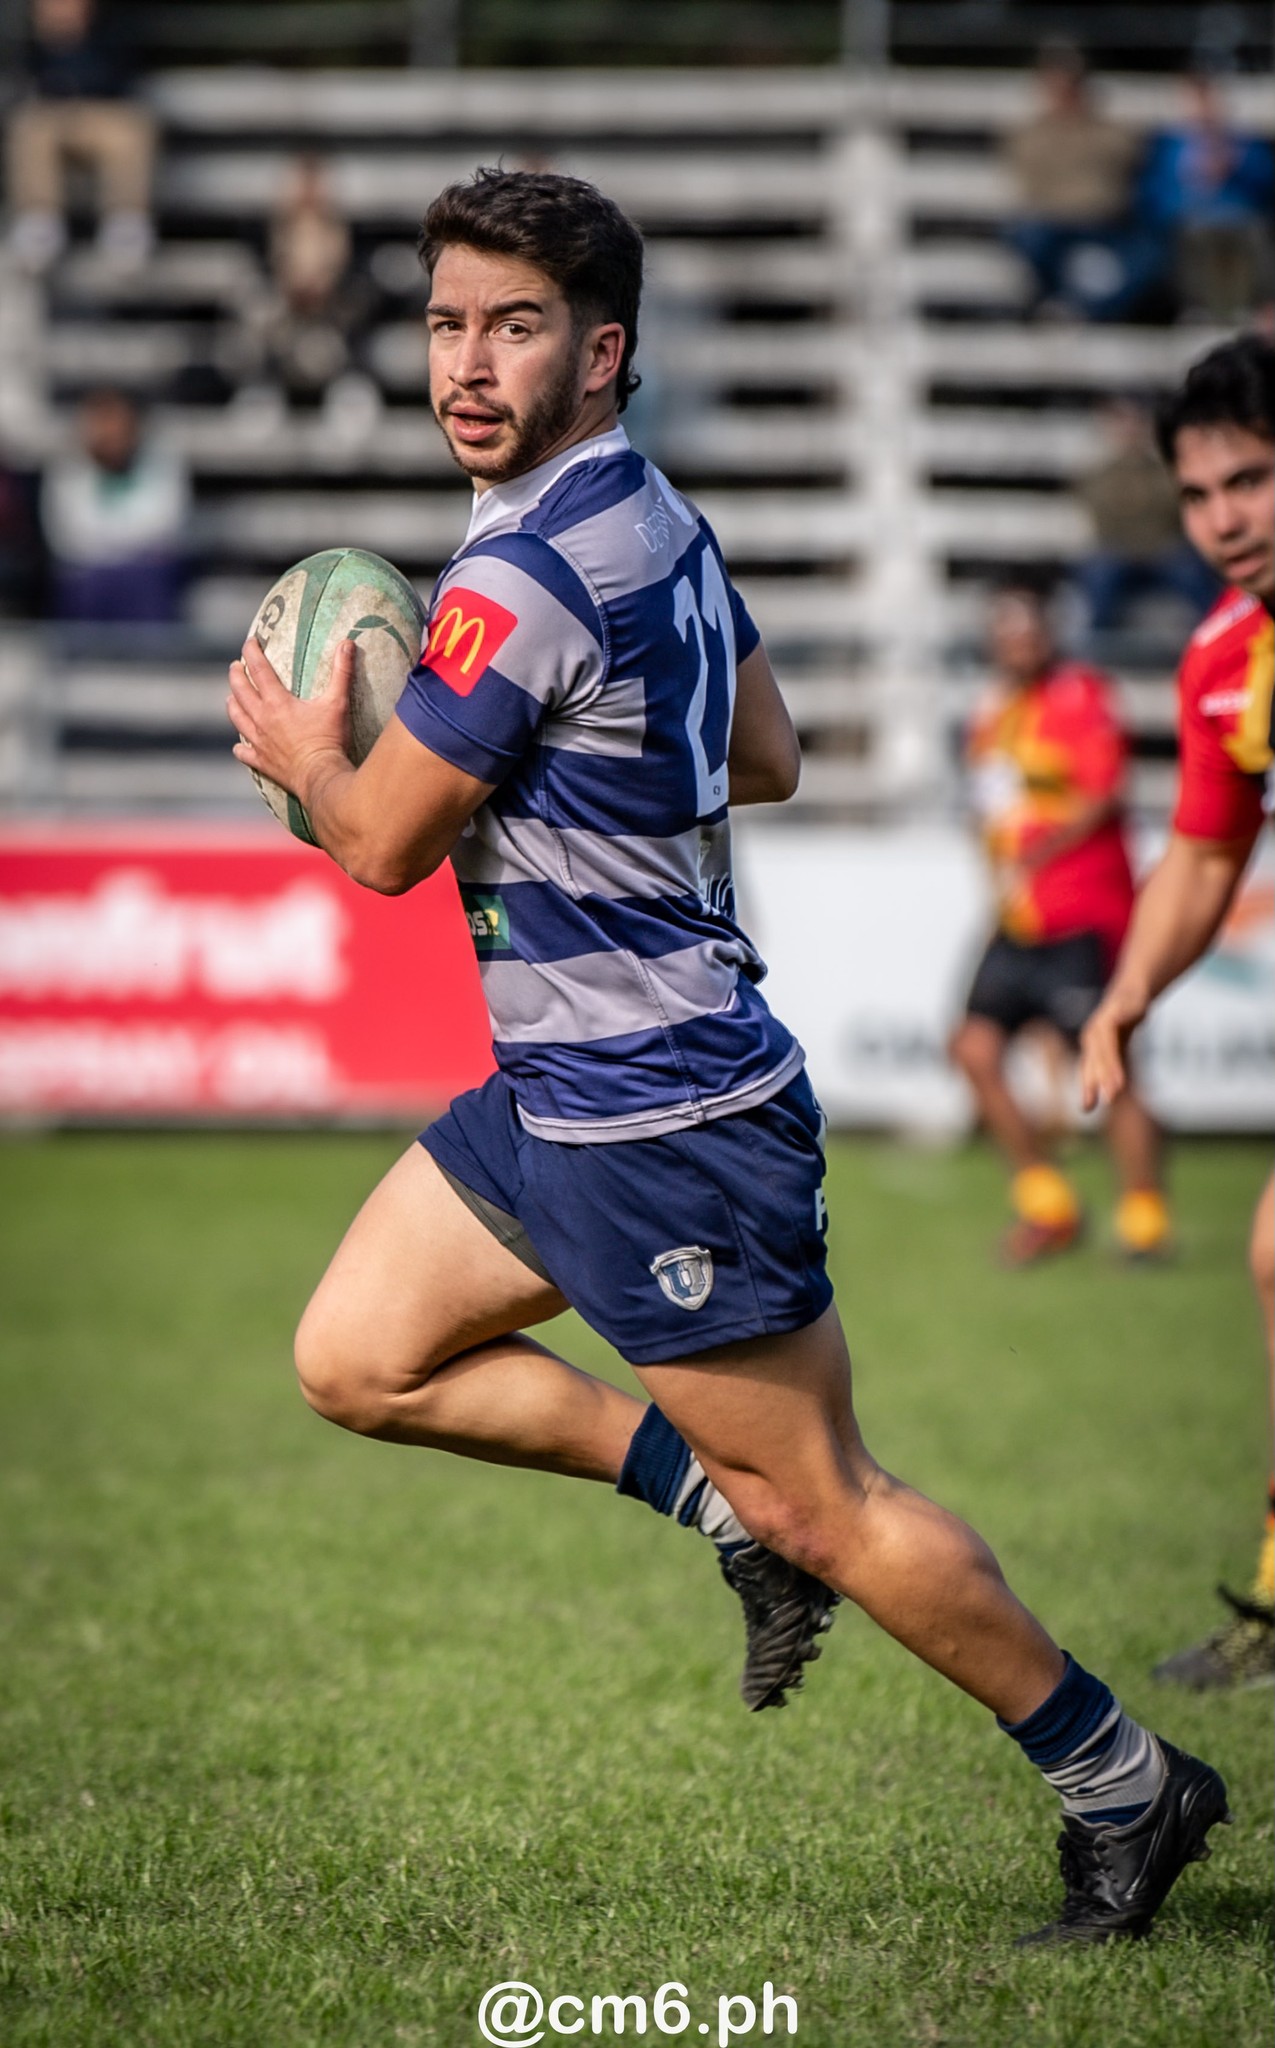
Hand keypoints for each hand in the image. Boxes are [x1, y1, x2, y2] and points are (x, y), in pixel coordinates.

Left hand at [227, 636, 354, 803]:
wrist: (320, 776)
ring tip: (232, 697)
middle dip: (236, 675)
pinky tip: (240, 745)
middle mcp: (262, 719)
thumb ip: (341, 672)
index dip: (252, 653)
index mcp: (277, 702)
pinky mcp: (261, 761)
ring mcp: (259, 742)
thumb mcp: (337, 703)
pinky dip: (240, 747)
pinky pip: (244, 753)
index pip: (259, 670)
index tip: (250, 642)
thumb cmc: (329, 740)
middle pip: (240, 691)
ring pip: (236, 718)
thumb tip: (347, 643)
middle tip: (236, 666)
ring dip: (232, 704)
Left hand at [1078, 985, 1145, 1110]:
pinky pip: (1112, 1037)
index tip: (1087, 1110)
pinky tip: (1120, 1057)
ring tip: (1114, 1092)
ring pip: (1102, 1052)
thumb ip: (1112, 1065)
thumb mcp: (1118, 1045)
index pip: (1088, 1070)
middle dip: (1095, 1084)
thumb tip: (1111, 1090)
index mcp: (1092, 1046)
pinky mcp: (1113, 1015)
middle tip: (1102, 1105)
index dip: (1087, 1088)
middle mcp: (1092, 1036)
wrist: (1134, 990)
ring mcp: (1101, 1025)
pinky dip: (1114, 1052)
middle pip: (1093, 1063)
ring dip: (1107, 1073)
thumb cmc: (1123, 1020)